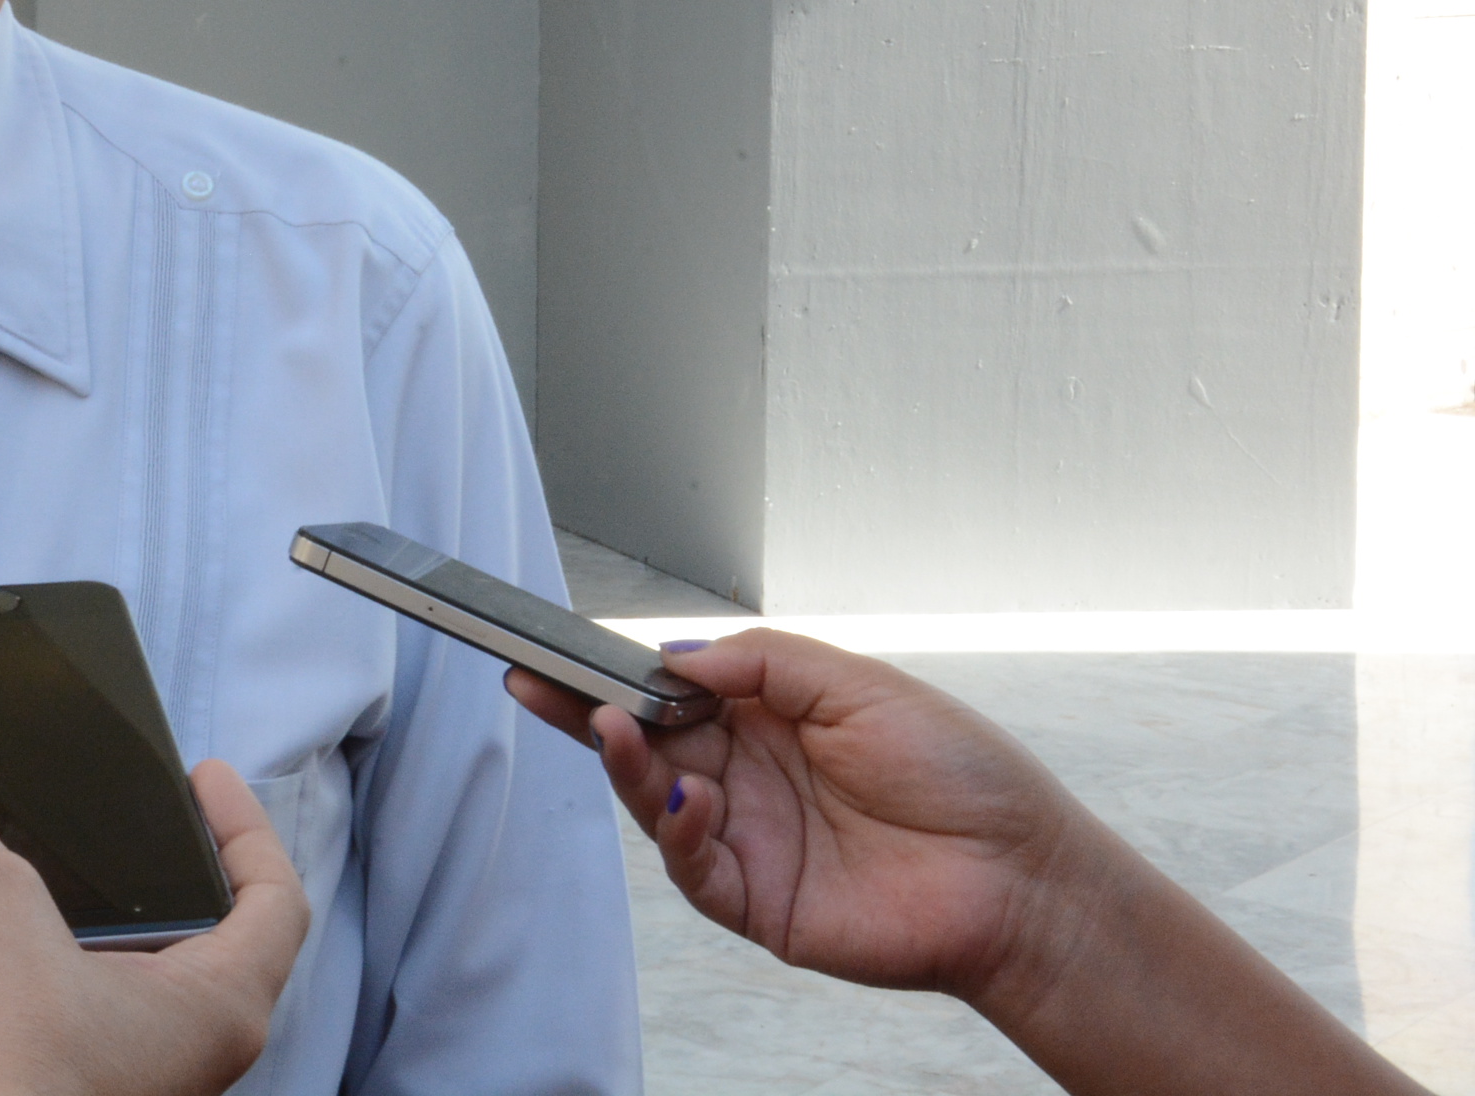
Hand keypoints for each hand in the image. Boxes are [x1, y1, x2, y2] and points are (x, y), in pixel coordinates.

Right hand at [0, 762, 309, 1095]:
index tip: (204, 779)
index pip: (269, 906)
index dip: (242, 830)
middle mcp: (148, 1042)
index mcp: (206, 1008)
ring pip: (10, 939)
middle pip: (111, 912)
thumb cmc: (2, 1060)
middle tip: (7, 786)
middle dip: (31, 836)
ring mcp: (66, 1065)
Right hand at [510, 630, 1432, 1095]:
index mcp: (769, 718)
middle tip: (530, 682)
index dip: (609, 670)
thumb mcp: (856, 685)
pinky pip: (695, 869)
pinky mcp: (759, 903)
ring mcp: (749, 840)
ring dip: (625, 766)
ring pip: (655, 802)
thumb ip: (761, 663)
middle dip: (583, 710)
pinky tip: (691, 802)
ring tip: (613, 730)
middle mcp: (748, 777)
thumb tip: (672, 655)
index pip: (668, 689)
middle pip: (641, 741)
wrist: (1020, 878)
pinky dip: (680, 833)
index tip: (550, 647)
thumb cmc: (960, 776)